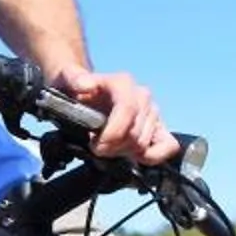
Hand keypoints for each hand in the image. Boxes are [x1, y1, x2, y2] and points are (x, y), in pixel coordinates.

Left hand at [47, 62, 178, 164]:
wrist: (81, 91)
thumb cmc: (74, 89)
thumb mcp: (66, 78)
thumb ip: (72, 78)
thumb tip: (84, 84)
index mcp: (123, 83)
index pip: (127, 110)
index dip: (113, 133)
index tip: (95, 146)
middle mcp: (142, 96)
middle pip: (134, 133)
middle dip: (112, 148)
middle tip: (95, 148)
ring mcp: (152, 111)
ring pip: (144, 144)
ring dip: (122, 153)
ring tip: (106, 147)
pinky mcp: (158, 127)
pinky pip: (169, 146)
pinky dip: (151, 157)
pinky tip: (131, 156)